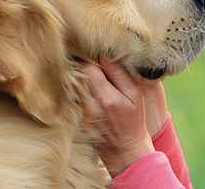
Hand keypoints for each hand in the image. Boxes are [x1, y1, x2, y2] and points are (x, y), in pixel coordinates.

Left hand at [81, 57, 168, 176]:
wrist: (124, 149)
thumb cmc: (133, 120)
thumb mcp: (134, 95)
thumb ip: (119, 74)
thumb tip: (104, 55)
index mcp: (105, 97)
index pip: (88, 67)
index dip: (92, 60)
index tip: (98, 60)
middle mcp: (88, 105)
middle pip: (75, 75)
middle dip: (83, 67)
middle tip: (93, 68)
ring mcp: (79, 113)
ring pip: (71, 85)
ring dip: (78, 79)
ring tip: (90, 80)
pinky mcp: (74, 118)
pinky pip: (70, 97)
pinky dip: (76, 92)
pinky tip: (85, 93)